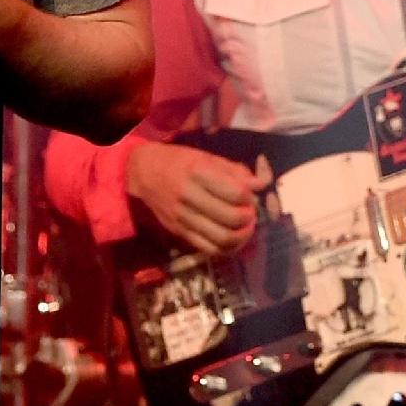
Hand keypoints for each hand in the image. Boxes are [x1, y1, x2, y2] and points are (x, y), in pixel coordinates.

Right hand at [123, 142, 265, 255]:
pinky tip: (233, 239)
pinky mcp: (180, 232)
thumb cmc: (179, 161)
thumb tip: (261, 184)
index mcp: (198, 172)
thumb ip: (235, 171)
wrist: (144, 172)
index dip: (249, 196)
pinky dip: (227, 248)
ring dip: (242, 236)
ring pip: (222, 238)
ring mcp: (183, 217)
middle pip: (231, 218)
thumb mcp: (206, 157)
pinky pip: (208, 249)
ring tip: (245, 227)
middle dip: (248, 217)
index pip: (235, 192)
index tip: (249, 194)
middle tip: (250, 212)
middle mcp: (189, 196)